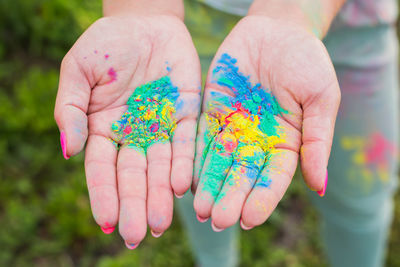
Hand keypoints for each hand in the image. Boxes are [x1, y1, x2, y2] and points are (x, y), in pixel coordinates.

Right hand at [54, 14, 200, 246]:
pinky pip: (185, 144)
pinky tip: (182, 187)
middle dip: (135, 204)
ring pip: (161, 167)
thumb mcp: (78, 71)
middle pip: (134, 176)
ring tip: (161, 222)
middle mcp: (134, 135)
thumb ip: (71, 110)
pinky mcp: (185, 115)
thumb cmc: (107, 44)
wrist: (144, 22)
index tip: (107, 222)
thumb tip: (69, 152)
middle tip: (138, 234)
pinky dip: (183, 165)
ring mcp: (160, 127)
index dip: (104, 195)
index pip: (103, 169)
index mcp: (104, 129)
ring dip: (161, 194)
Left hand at [193, 16, 339, 230]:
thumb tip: (319, 185)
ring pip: (218, 162)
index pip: (272, 179)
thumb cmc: (307, 61)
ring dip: (208, 185)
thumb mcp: (321, 98)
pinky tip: (185, 179)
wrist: (278, 29)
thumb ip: (316, 140)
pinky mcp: (212, 111)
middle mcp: (256, 141)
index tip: (248, 219)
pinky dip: (194, 158)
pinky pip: (201, 137)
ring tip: (198, 210)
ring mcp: (233, 127)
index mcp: (285, 143)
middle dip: (229, 198)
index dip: (261, 199)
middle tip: (216, 220)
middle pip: (241, 175)